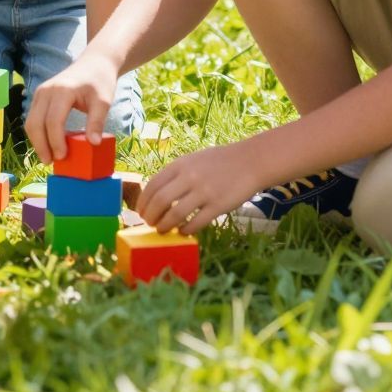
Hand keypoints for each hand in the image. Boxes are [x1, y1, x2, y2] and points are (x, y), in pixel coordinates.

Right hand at [26, 48, 120, 161]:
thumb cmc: (100, 82)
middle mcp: (46, 90)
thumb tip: (93, 144)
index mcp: (62, 90)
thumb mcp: (104, 101)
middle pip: (35, 123)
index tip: (63, 157)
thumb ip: (97, 121)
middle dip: (41, 145)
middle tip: (51, 162)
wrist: (94, 63)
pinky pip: (33, 118)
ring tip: (48, 157)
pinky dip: (37, 134)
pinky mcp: (39, 96)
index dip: (56, 141)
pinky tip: (47, 145)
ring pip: (30, 122)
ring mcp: (40, 92)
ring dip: (36, 141)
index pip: (53, 120)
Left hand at [137, 143, 261, 232]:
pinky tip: (183, 231)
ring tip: (163, 230)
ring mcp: (204, 192)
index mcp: (180, 165)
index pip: (152, 185)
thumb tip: (156, 196)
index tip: (140, 212)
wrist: (250, 162)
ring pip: (175, 214)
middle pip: (160, 201)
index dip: (143, 202)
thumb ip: (176, 174)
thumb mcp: (193, 160)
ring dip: (165, 226)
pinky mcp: (218, 206)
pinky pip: (196, 223)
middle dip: (151, 216)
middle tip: (150, 224)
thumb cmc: (219, 162)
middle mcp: (189, 177)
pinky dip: (186, 230)